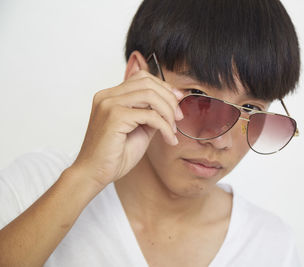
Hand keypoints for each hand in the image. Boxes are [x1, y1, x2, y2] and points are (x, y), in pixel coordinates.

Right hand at [70, 70, 183, 187]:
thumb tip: (171, 105)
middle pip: (148, 83)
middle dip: (169, 99)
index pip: (142, 78)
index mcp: (111, 96)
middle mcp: (108, 95)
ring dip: (168, 112)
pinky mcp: (115, 117)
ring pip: (150, 95)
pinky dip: (165, 127)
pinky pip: (150, 115)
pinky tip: (168, 138)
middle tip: (178, 117)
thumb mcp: (139, 128)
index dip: (164, 87)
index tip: (178, 101)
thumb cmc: (114, 155)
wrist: (94, 174)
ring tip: (172, 129)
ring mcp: (109, 104)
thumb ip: (151, 113)